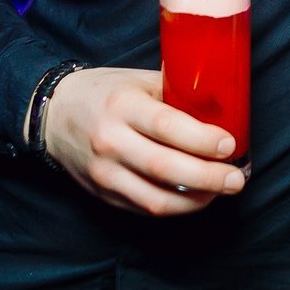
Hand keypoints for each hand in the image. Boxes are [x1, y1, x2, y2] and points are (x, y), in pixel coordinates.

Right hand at [39, 67, 246, 216]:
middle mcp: (110, 141)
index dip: (203, 140)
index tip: (230, 144)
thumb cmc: (104, 93)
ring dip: (196, 200)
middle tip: (236, 179)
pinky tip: (196, 198)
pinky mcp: (104, 195)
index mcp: (122, 106)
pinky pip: (145, 208)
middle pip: (165, 168)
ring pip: (156, 199)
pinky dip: (176, 208)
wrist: (52, 114)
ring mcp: (105, 173)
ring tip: (221, 191)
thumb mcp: (137, 80)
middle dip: (208, 178)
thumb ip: (175, 91)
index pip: (167, 126)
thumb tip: (223, 103)